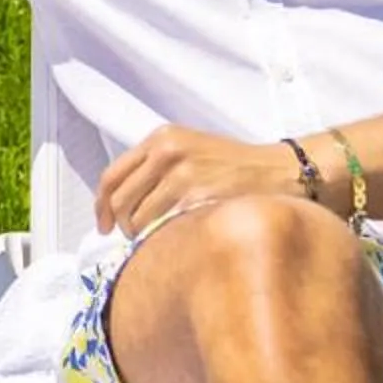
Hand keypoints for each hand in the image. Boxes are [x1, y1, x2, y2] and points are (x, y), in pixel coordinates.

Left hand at [94, 124, 308, 237]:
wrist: (280, 171)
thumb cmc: (235, 166)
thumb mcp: (190, 150)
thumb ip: (157, 166)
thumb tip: (123, 201)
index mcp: (161, 138)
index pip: (112, 175)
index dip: (101, 205)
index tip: (103, 224)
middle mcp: (166, 151)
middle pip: (120, 200)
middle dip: (121, 226)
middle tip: (132, 239)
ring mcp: (181, 174)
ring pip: (138, 218)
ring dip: (141, 238)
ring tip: (158, 242)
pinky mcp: (197, 197)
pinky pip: (163, 228)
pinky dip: (162, 240)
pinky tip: (176, 243)